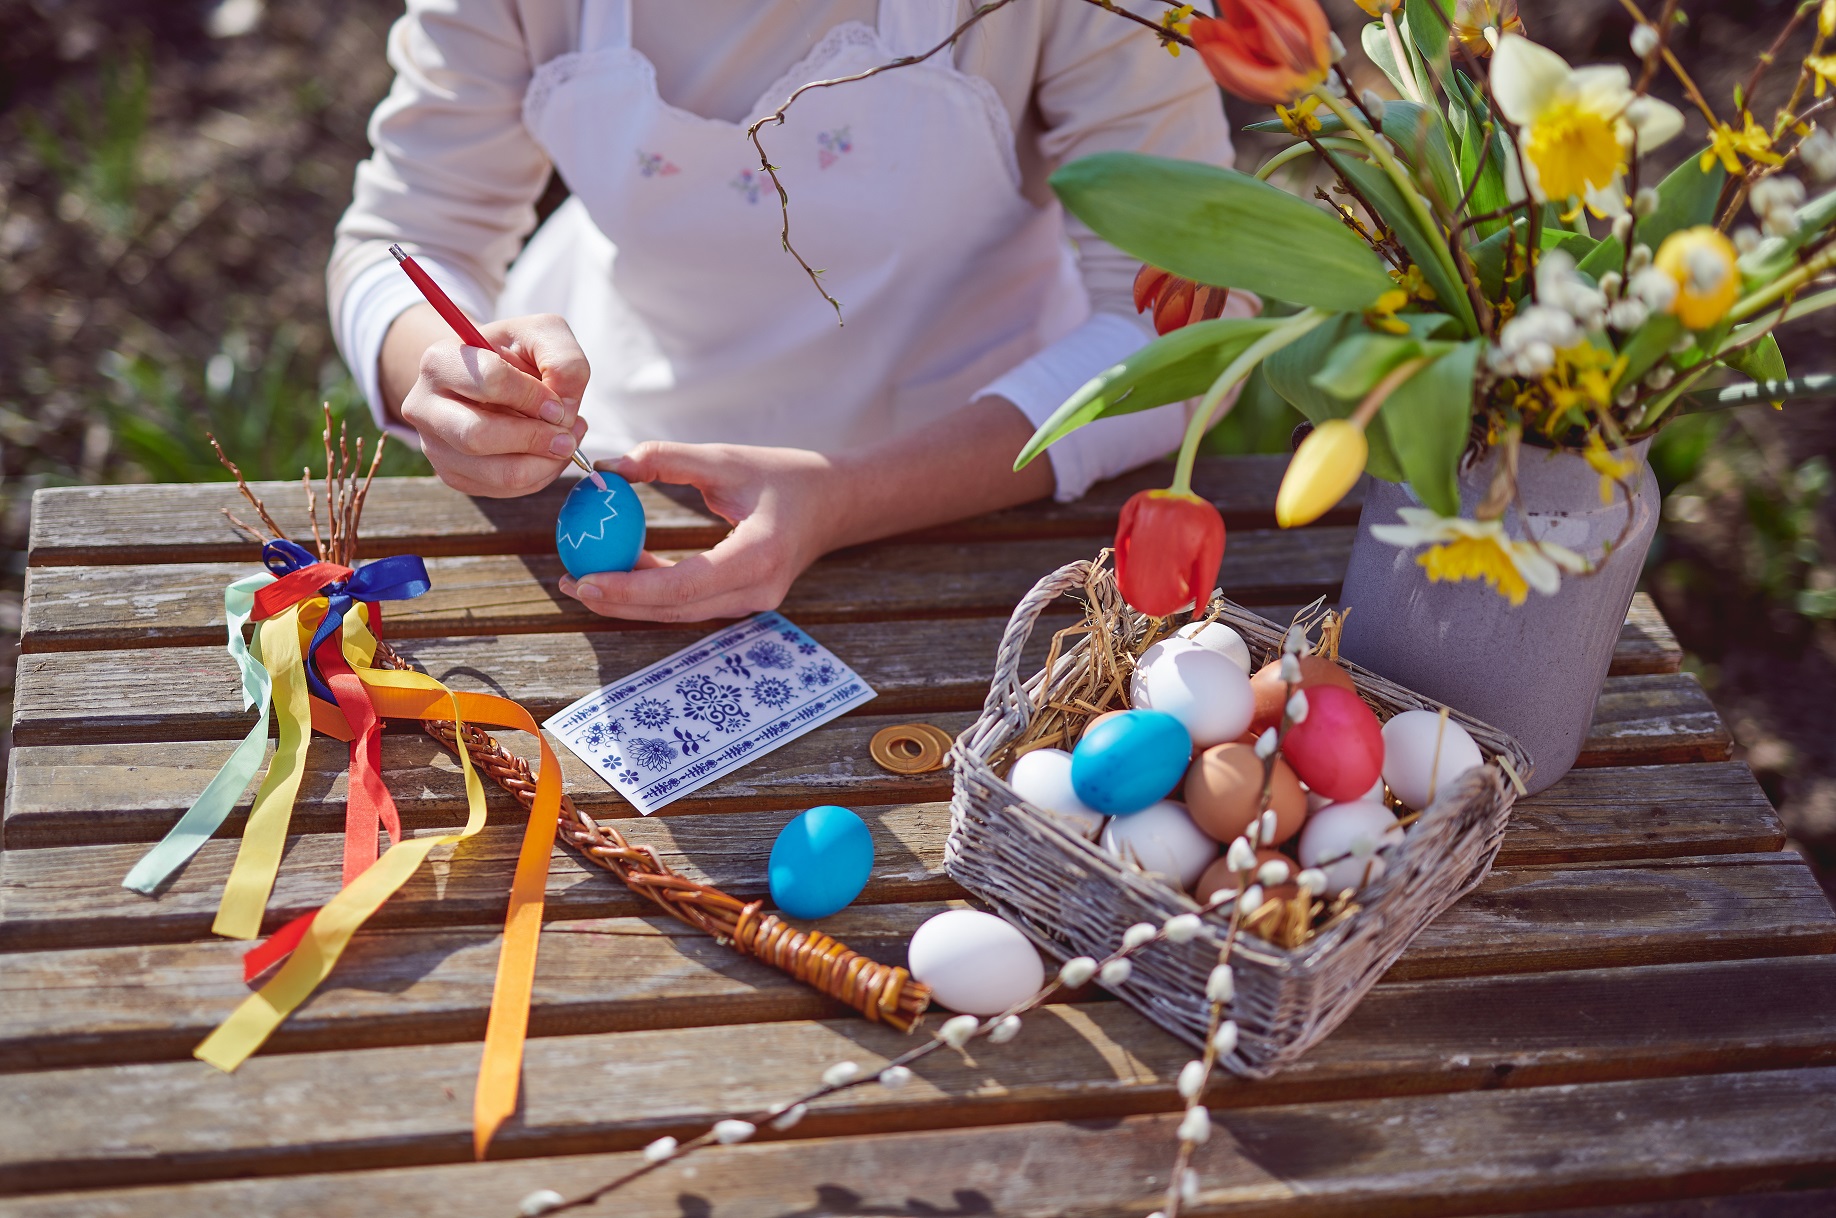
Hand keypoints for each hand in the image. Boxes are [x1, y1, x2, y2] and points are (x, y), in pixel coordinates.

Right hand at [390, 308, 590, 497]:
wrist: (493, 377)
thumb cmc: (517, 353)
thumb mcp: (544, 335)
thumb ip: (565, 360)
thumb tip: (564, 411)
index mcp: (440, 361)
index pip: (490, 381)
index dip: (535, 396)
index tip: (558, 403)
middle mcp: (425, 406)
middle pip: (478, 436)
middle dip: (535, 439)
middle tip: (566, 436)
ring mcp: (435, 446)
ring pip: (497, 473)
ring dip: (545, 463)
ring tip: (565, 443)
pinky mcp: (454, 476)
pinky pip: (505, 490)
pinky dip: (539, 476)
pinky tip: (548, 454)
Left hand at [558, 441, 843, 622]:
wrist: (836, 503)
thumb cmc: (785, 476)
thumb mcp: (726, 459)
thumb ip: (667, 460)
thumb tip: (606, 469)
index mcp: (760, 555)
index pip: (685, 585)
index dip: (631, 587)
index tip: (586, 578)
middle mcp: (758, 590)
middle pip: (676, 609)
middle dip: (618, 601)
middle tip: (571, 583)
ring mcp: (753, 603)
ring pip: (679, 613)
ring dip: (630, 601)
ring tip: (581, 581)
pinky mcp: (743, 602)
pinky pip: (689, 604)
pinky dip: (652, 592)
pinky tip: (618, 571)